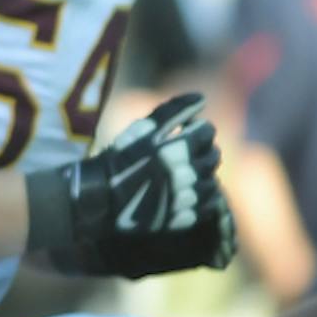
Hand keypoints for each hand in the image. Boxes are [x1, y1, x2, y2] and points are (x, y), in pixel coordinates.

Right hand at [26, 93, 232, 279]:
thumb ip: (174, 111)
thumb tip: (201, 97)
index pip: (207, 132)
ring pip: (213, 181)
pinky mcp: (183, 218)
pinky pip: (208, 205)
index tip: (191, 130)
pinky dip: (207, 195)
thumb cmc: (120, 157)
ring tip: (193, 170)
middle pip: (213, 157)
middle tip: (194, 149)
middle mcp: (187, 175)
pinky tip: (194, 190)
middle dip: (206, 149)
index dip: (200, 128)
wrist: (102, 197)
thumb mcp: (142, 128)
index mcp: (178, 150)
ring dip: (206, 172)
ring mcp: (186, 199)